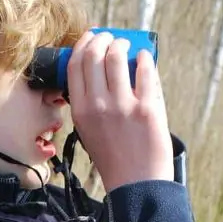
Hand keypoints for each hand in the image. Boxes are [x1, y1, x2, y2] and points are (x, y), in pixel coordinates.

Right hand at [66, 30, 172, 192]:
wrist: (136, 184)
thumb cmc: (114, 159)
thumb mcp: (88, 132)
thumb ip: (89, 104)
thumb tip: (100, 70)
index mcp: (80, 111)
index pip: (75, 66)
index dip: (83, 44)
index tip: (91, 37)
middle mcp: (98, 106)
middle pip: (94, 55)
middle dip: (103, 39)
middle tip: (111, 38)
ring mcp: (122, 106)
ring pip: (117, 57)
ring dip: (122, 45)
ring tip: (127, 46)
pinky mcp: (147, 109)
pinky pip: (145, 72)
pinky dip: (144, 59)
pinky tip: (145, 58)